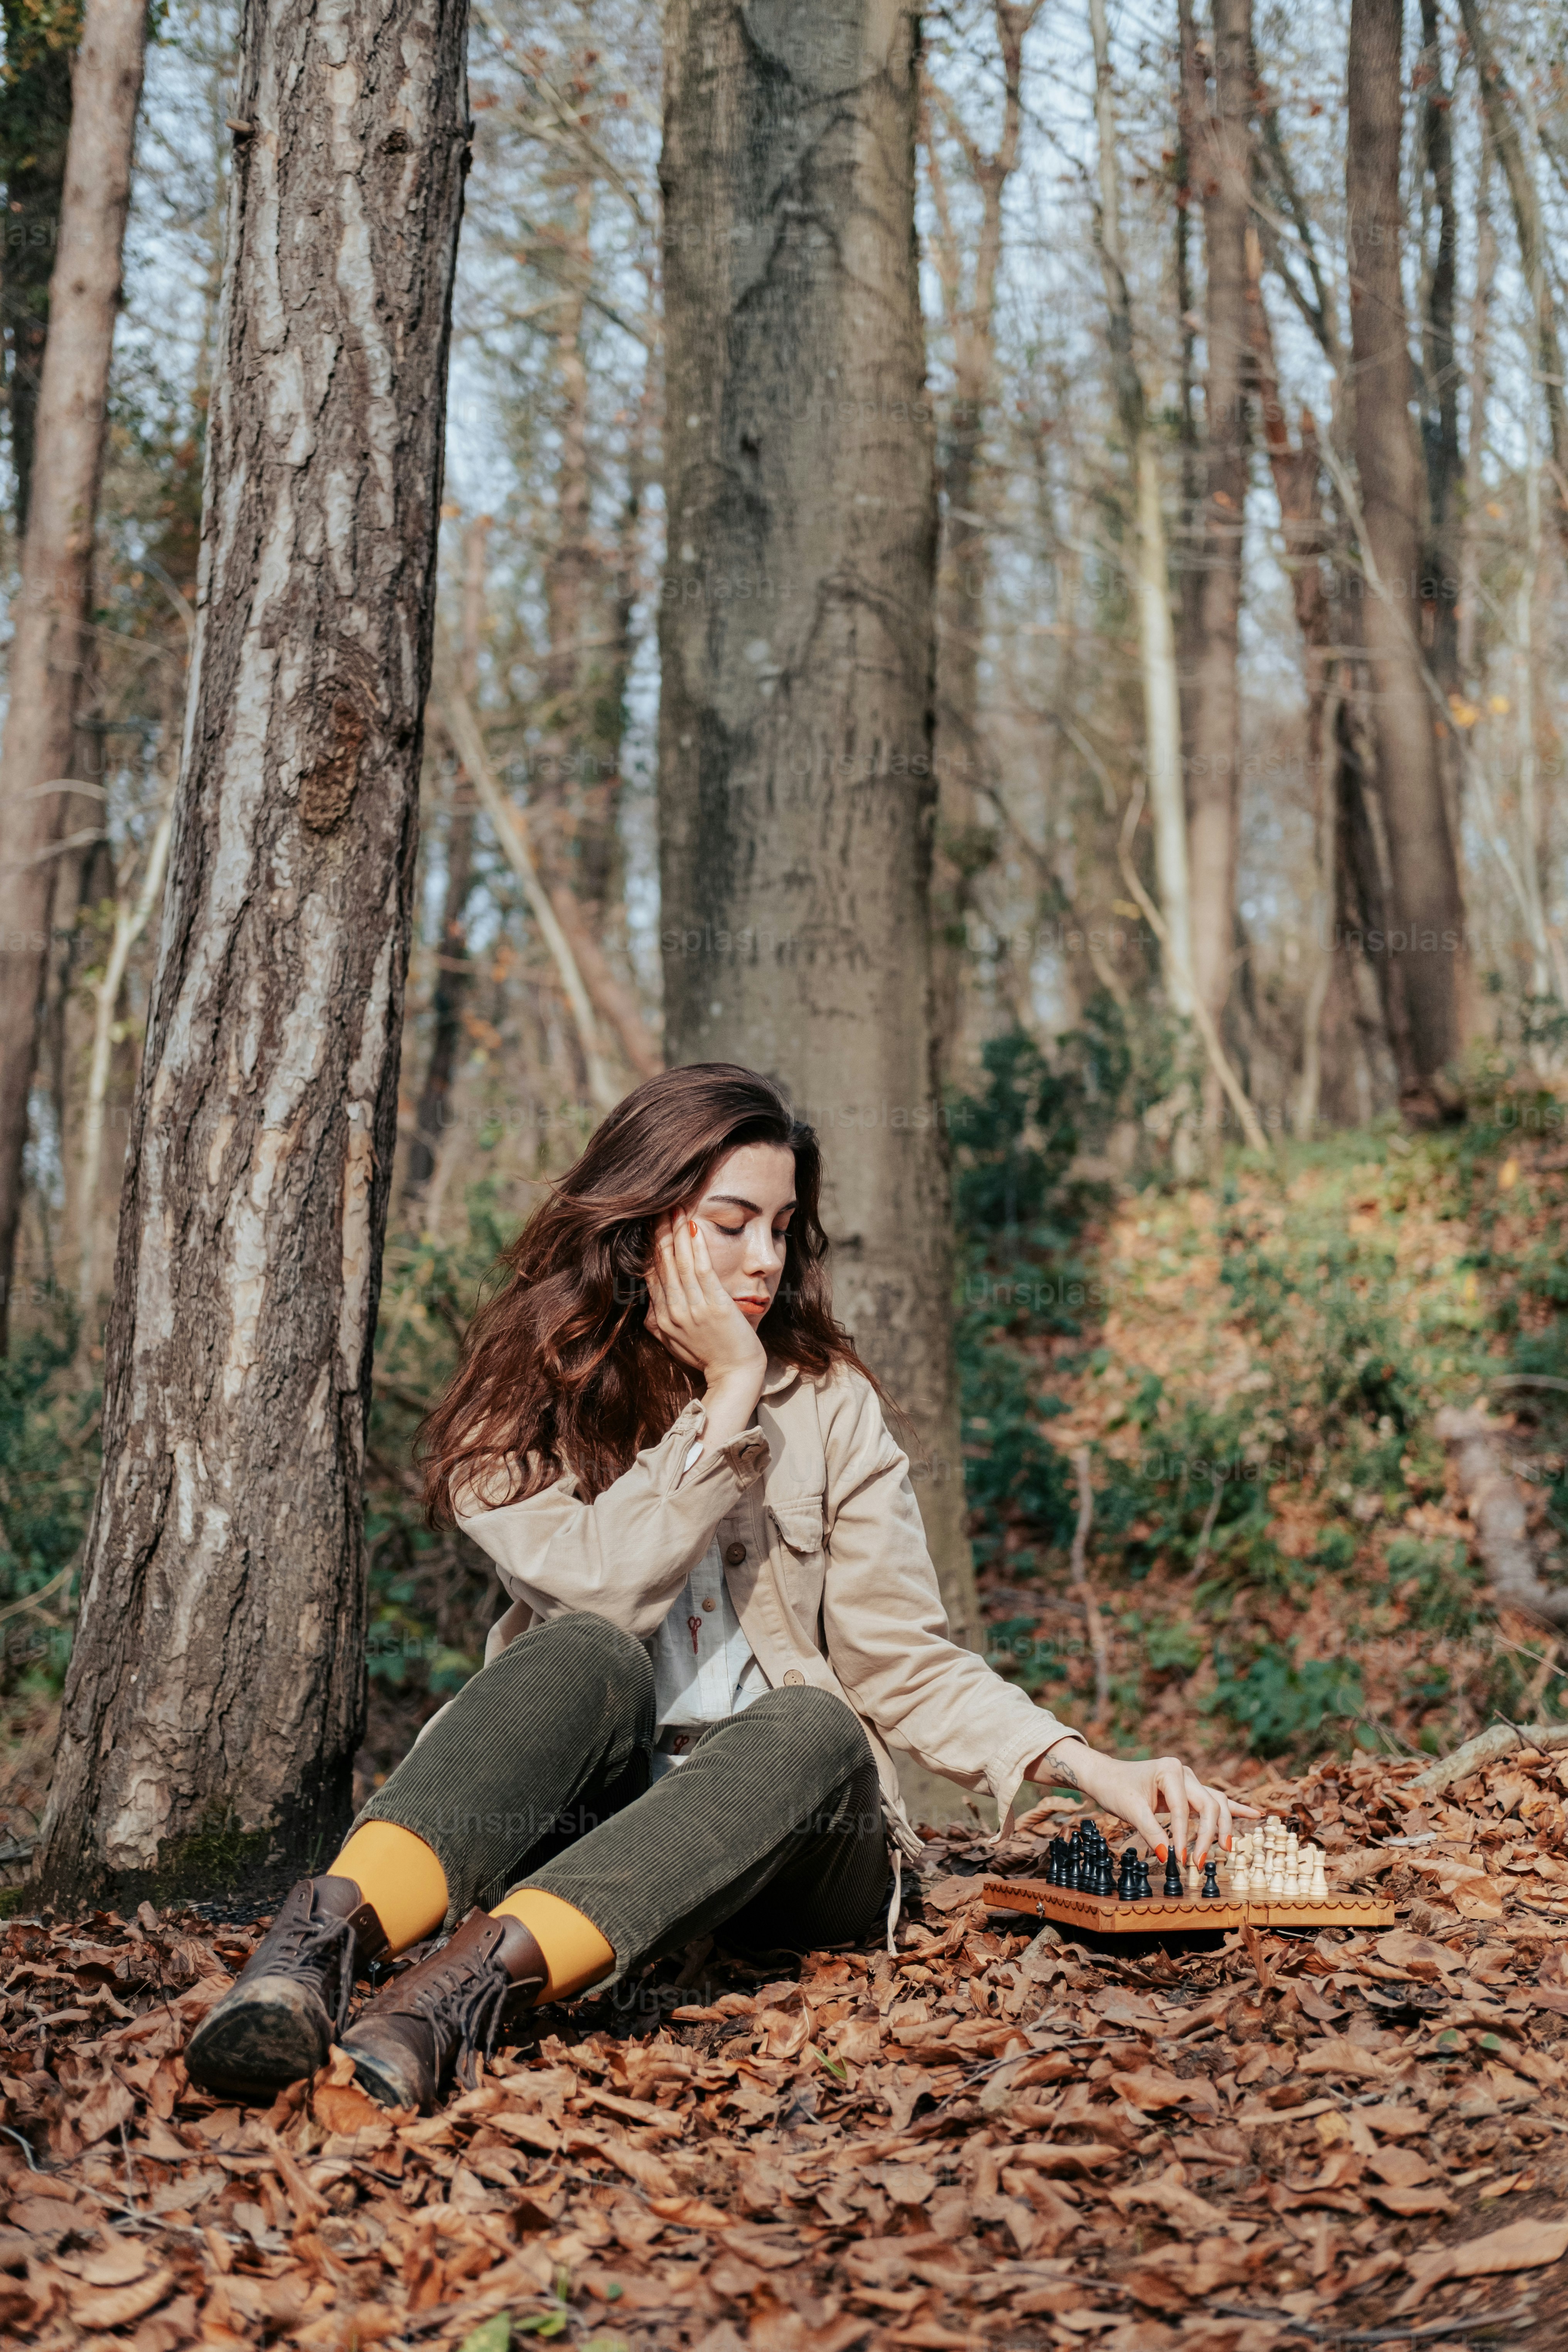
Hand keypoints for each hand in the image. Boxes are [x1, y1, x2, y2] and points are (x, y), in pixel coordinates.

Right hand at [645, 1211, 765, 1393]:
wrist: (735, 1377)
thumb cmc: (710, 1359)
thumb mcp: (676, 1343)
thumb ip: (662, 1322)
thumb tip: (651, 1302)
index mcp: (663, 1319)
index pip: (652, 1275)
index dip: (651, 1247)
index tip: (652, 1224)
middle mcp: (673, 1312)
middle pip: (662, 1265)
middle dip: (661, 1233)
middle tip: (659, 1206)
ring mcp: (693, 1310)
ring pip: (680, 1264)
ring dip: (677, 1234)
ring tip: (674, 1209)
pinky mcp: (715, 1308)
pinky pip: (702, 1272)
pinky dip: (697, 1249)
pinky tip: (694, 1229)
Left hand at [1017, 1737, 1257, 1864]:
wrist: (1104, 1775)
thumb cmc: (1115, 1788)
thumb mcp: (1130, 1810)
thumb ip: (1151, 1832)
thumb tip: (1167, 1856)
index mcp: (1171, 1770)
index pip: (1184, 1809)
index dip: (1183, 1836)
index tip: (1179, 1859)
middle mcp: (1185, 1773)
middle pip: (1209, 1806)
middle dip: (1207, 1836)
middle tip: (1199, 1862)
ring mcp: (1189, 1780)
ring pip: (1216, 1804)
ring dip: (1221, 1828)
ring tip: (1226, 1849)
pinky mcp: (1189, 1791)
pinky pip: (1216, 1801)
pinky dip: (1234, 1810)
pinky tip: (1255, 1816)